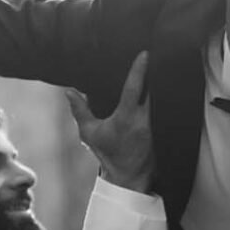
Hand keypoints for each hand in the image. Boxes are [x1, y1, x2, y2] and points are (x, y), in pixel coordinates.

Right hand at [65, 52, 153, 191]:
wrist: (129, 175)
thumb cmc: (108, 154)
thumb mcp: (89, 133)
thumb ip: (80, 110)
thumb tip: (69, 91)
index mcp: (126, 117)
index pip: (134, 88)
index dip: (139, 69)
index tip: (144, 54)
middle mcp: (143, 118)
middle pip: (150, 88)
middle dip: (149, 72)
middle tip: (150, 54)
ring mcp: (154, 123)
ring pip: (156, 96)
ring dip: (154, 83)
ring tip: (154, 66)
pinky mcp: (159, 127)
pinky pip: (159, 106)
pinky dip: (155, 96)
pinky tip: (156, 87)